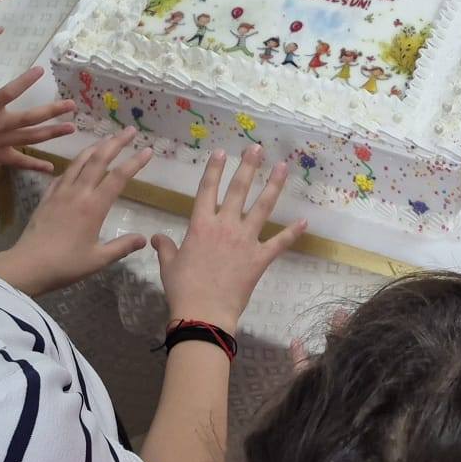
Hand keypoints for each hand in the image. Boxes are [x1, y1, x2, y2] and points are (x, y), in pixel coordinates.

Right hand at [0, 65, 75, 179]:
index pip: (10, 91)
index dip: (26, 80)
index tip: (41, 71)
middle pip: (31, 117)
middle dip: (53, 111)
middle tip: (72, 106)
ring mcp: (1, 142)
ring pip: (31, 138)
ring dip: (52, 133)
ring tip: (71, 128)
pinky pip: (20, 162)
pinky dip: (35, 165)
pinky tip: (50, 167)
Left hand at [0, 129, 152, 295]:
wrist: (27, 265)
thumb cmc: (65, 264)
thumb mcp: (98, 260)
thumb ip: (122, 247)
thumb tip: (144, 239)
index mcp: (94, 207)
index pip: (118, 177)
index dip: (134, 162)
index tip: (147, 150)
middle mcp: (78, 193)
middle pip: (99, 160)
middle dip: (116, 143)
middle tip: (129, 130)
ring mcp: (60, 192)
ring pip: (79, 161)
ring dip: (94, 147)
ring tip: (106, 139)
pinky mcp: (46, 197)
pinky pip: (62, 174)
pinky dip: (73, 164)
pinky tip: (76, 165)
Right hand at [153, 145, 304, 329]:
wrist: (204, 313)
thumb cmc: (183, 288)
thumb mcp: (168, 265)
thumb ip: (165, 247)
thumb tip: (156, 237)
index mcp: (201, 225)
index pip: (208, 189)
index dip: (214, 169)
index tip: (221, 152)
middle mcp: (225, 226)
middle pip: (238, 189)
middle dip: (248, 166)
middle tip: (256, 148)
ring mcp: (245, 240)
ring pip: (262, 207)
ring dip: (273, 186)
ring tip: (282, 167)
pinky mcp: (260, 258)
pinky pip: (279, 242)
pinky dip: (292, 232)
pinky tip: (304, 221)